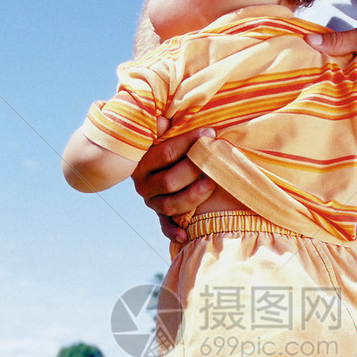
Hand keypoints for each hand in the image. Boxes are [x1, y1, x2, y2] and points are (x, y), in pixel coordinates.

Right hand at [131, 120, 216, 241]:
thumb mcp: (159, 133)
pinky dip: (174, 232)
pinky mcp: (161, 216)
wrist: (155, 167)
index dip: (188, 142)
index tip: (209, 133)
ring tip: (212, 183)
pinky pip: (165, 227)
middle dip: (194, 169)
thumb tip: (162, 120)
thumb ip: (159, 127)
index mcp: (141, 162)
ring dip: (192, 196)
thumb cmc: (165, 144)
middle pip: (169, 181)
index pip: (166, 152)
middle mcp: (143, 185)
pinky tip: (186, 235)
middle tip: (214, 159)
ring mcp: (152, 202)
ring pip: (170, 204)